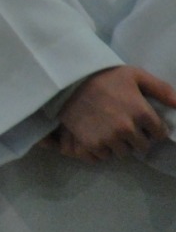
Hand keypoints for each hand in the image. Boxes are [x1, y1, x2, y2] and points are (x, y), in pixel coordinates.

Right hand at [53, 66, 175, 160]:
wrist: (69, 81)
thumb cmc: (105, 77)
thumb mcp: (136, 75)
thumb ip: (162, 89)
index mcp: (141, 112)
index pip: (159, 133)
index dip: (153, 128)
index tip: (143, 123)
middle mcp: (127, 128)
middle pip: (142, 146)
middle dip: (138, 138)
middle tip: (126, 127)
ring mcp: (109, 137)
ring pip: (124, 152)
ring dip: (121, 144)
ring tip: (112, 131)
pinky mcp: (92, 143)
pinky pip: (105, 156)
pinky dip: (103, 148)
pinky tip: (99, 134)